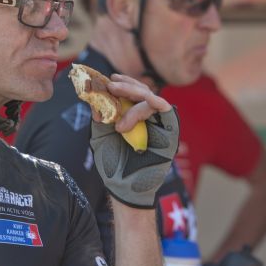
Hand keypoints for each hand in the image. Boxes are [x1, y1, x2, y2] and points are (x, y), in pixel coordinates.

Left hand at [89, 74, 178, 208]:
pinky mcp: (170, 131)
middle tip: (111, 85)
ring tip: (117, 123)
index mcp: (133, 115)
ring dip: (134, 99)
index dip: (122, 82)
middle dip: (126, 86)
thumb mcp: (100, 134)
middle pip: (142, 90)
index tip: (108, 79)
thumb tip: (94, 93)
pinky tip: (133, 116)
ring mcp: (160, 123)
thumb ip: (99, 114)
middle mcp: (148, 117)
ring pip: (151, 97)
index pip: (131, 92)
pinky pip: (165, 110)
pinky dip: (149, 106)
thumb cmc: (112, 163)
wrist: (123, 187)